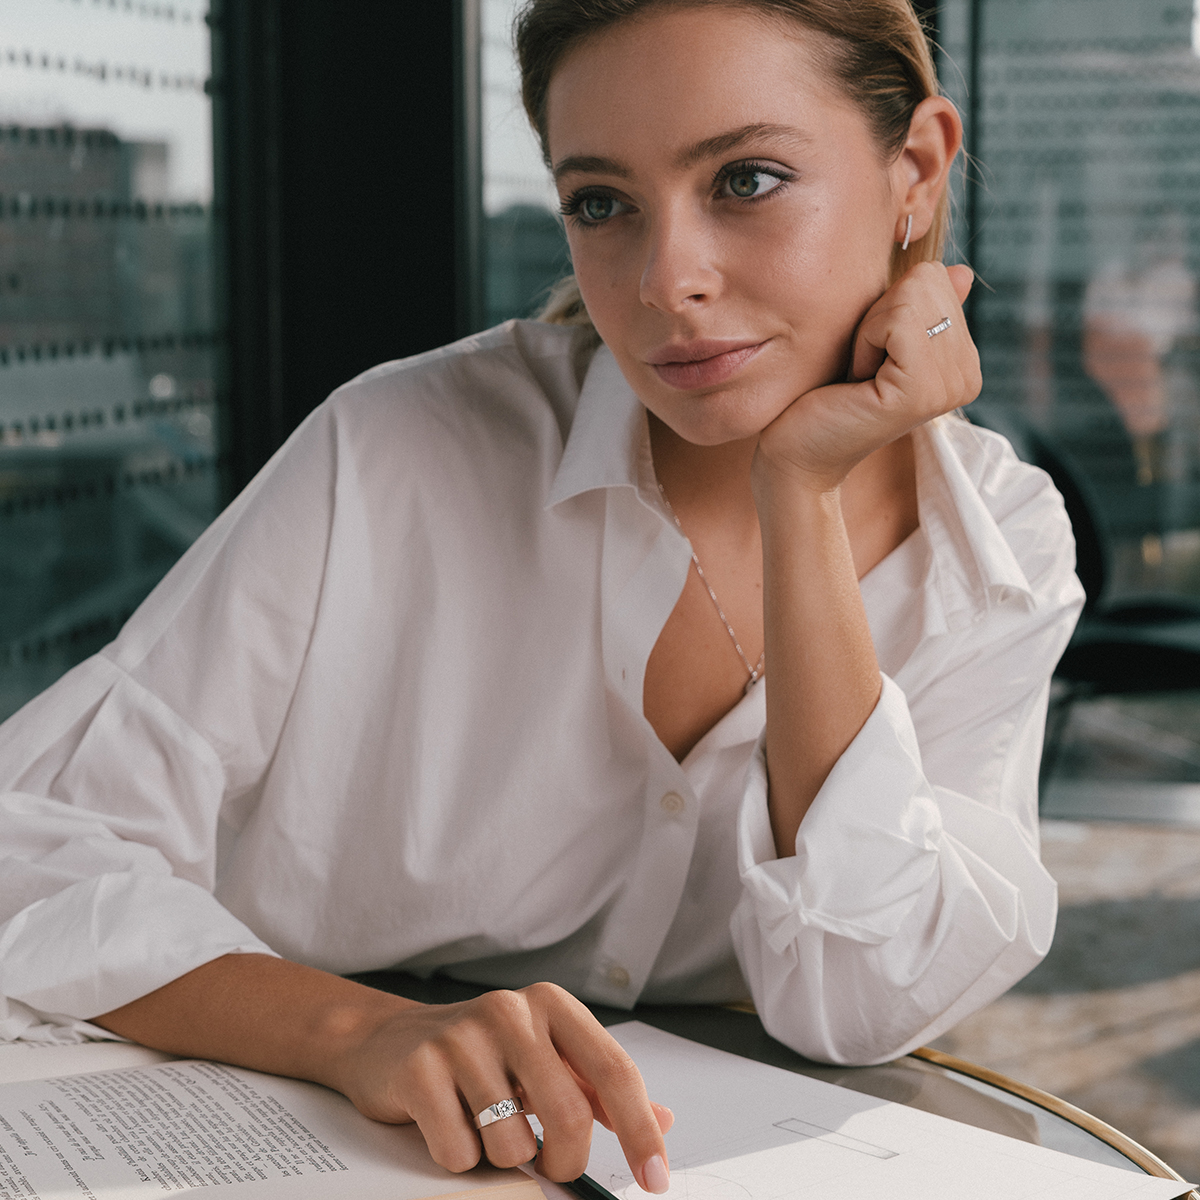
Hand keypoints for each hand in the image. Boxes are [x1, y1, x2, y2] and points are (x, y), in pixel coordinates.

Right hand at [331, 982, 673, 1187]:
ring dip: (503, 1158)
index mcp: (552, 1005)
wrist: (389, 1041)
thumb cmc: (481, 1055)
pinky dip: (460, 1157)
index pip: (614, 1070)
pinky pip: (459, 1151)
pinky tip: (449, 1123)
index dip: (640, 1130)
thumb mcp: (545, 1059)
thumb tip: (664, 1121)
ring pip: (512, 1142)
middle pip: (568, 1115)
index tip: (655, 1178)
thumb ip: (598, 1088)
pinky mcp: (421, 1066)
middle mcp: (511, 1010)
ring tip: (484, 1126)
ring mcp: (463, 1035)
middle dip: (564, 1162)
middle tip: (550, 1168)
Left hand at [755, 262, 979, 493]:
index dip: (885, 307)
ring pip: (910, 295)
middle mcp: (968, 376)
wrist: (797, 454)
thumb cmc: (825, 396)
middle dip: (878, 315)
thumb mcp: (876, 340)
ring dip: (869, 330)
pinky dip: (865, 340)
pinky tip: (858, 380)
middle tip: (863, 366)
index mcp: (964, 362)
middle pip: (925, 280)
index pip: (934, 277)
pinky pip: (896, 320)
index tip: (871, 355)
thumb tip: (960, 271)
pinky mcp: (922, 391)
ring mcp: (950, 386)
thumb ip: (918, 309)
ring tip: (861, 375)